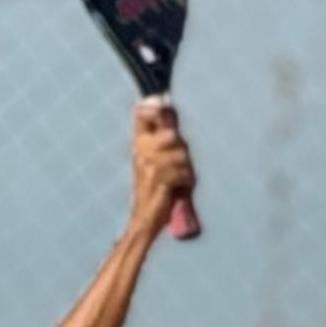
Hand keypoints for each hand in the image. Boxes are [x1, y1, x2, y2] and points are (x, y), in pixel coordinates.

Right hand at [129, 101, 196, 227]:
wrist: (144, 218)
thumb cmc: (156, 189)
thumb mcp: (159, 160)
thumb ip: (165, 137)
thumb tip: (168, 108)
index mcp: (139, 144)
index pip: (142, 114)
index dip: (157, 110)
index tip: (164, 112)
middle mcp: (141, 151)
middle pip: (172, 135)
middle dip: (182, 150)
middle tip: (179, 165)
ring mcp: (148, 165)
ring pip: (181, 155)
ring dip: (186, 169)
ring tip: (179, 180)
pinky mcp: (158, 180)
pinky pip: (183, 172)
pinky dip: (186, 182)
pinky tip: (178, 188)